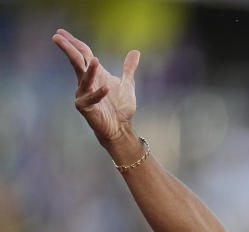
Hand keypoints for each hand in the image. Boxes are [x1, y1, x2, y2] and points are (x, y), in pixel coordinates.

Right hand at [52, 28, 139, 147]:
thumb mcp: (127, 84)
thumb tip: (136, 52)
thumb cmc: (120, 107)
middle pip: (76, 61)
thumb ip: (129, 68)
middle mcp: (86, 82)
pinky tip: (107, 87)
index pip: (82, 54)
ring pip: (84, 78)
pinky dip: (100, 93)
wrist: (120, 127)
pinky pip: (91, 98)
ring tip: (95, 60)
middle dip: (68, 48)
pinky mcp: (86, 107)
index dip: (74, 42)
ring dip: (90, 70)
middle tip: (57, 36)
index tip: (60, 31)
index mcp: (94, 74)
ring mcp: (84, 94)